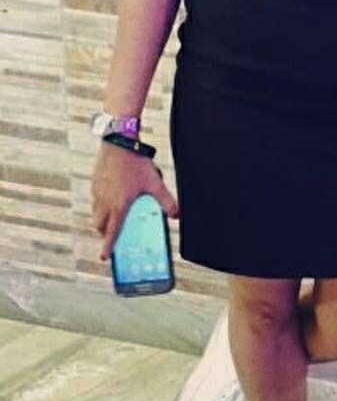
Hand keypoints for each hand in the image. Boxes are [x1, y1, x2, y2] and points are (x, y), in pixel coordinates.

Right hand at [91, 144, 178, 262]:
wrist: (118, 143)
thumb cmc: (136, 163)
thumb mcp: (155, 183)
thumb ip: (167, 201)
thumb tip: (176, 215)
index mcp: (118, 205)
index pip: (112, 231)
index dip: (108, 246)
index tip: (104, 257)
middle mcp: (104, 201)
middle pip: (100, 226)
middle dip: (105, 233)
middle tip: (112, 236)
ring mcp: (97, 192)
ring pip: (96, 213)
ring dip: (103, 220)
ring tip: (115, 218)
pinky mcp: (95, 183)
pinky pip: (96, 201)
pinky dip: (102, 206)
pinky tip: (113, 198)